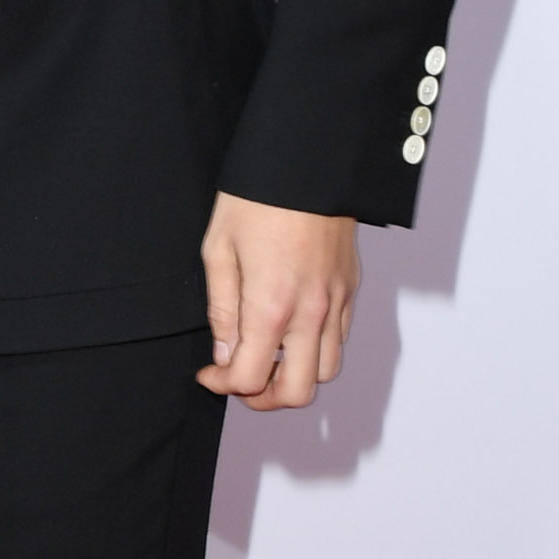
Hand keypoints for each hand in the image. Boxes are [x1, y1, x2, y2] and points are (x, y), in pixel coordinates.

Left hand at [198, 193, 358, 407]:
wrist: (308, 160)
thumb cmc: (257, 197)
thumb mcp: (219, 250)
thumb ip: (222, 311)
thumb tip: (225, 355)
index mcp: (272, 306)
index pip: (250, 378)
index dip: (223, 385)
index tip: (208, 373)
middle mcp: (311, 313)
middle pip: (297, 392)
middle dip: (263, 398)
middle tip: (239, 380)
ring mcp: (337, 302)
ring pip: (326, 372)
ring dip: (295, 378)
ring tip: (267, 360)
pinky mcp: (350, 289)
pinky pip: (341, 340)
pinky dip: (316, 351)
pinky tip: (291, 332)